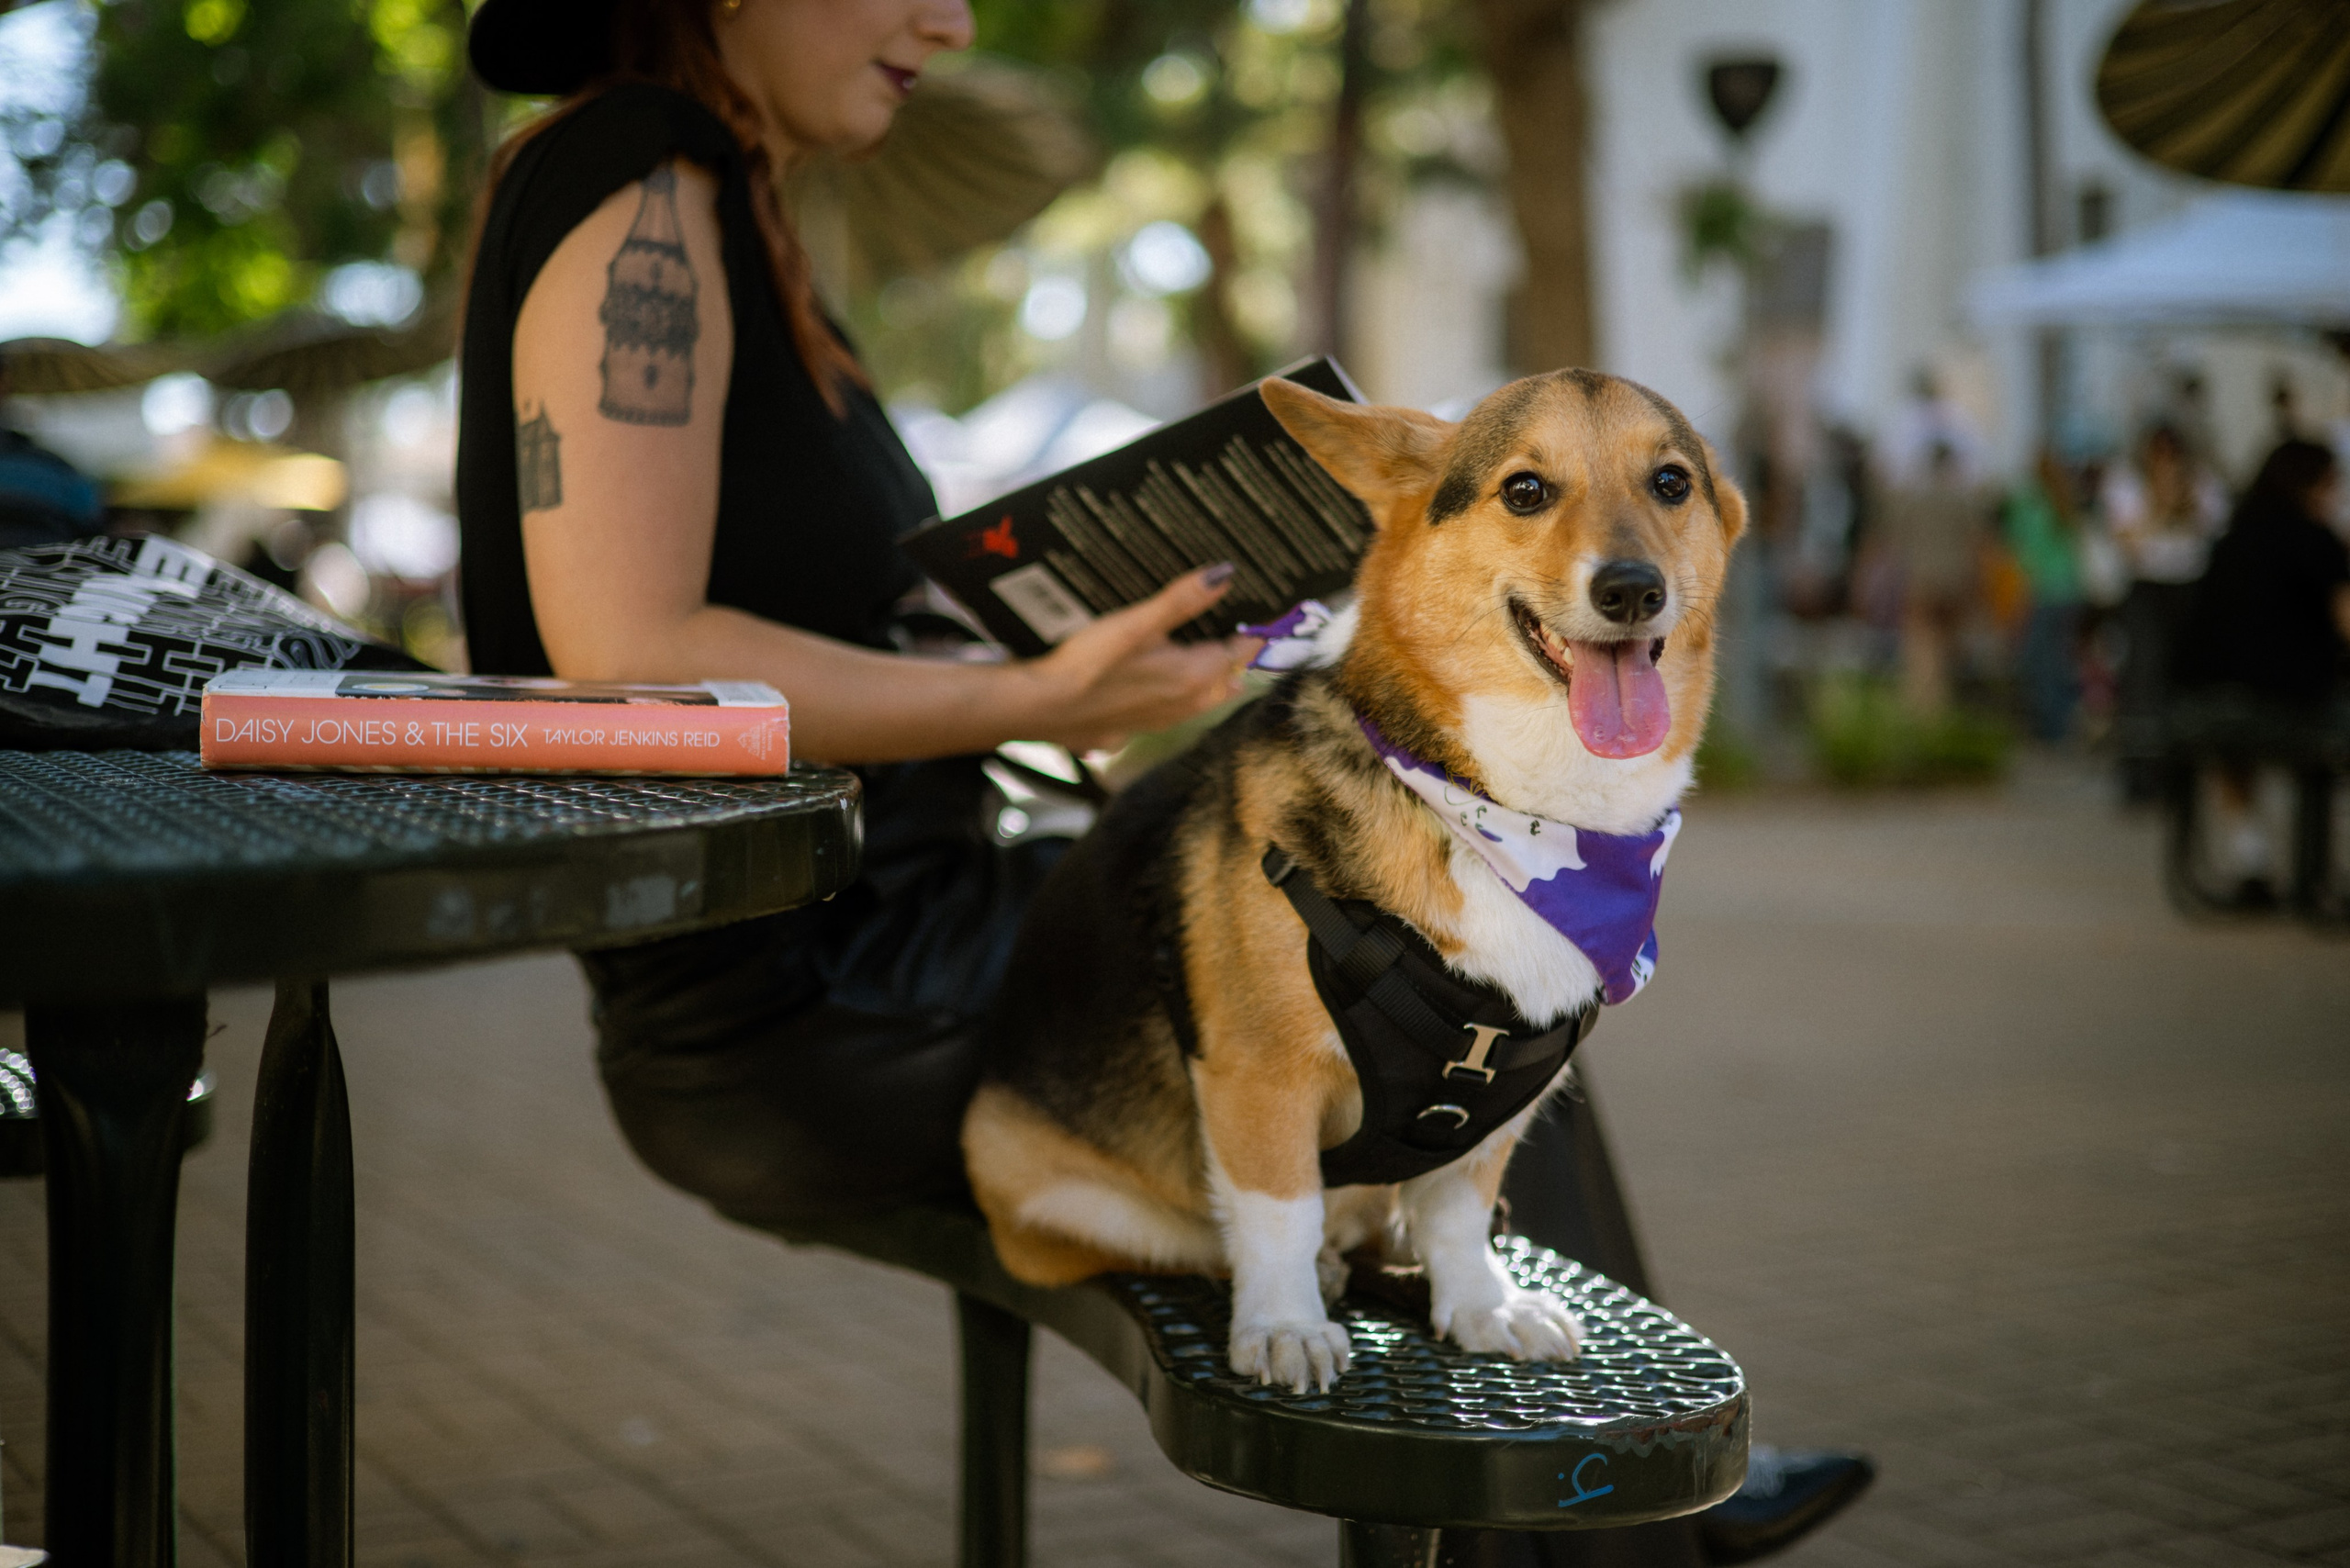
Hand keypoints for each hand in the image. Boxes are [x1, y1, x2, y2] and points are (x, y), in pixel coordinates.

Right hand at [1017, 565, 1259, 752]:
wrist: (1040, 707)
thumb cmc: (1089, 663)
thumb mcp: (1137, 622)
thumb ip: (1182, 600)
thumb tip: (1225, 573)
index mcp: (1194, 676)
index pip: (1238, 653)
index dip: (1249, 635)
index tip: (1260, 620)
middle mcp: (1184, 705)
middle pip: (1223, 681)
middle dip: (1231, 660)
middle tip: (1235, 637)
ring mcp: (1158, 723)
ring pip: (1197, 701)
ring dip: (1205, 682)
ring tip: (1205, 661)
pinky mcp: (1130, 732)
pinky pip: (1165, 715)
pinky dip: (1171, 699)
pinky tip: (1153, 688)